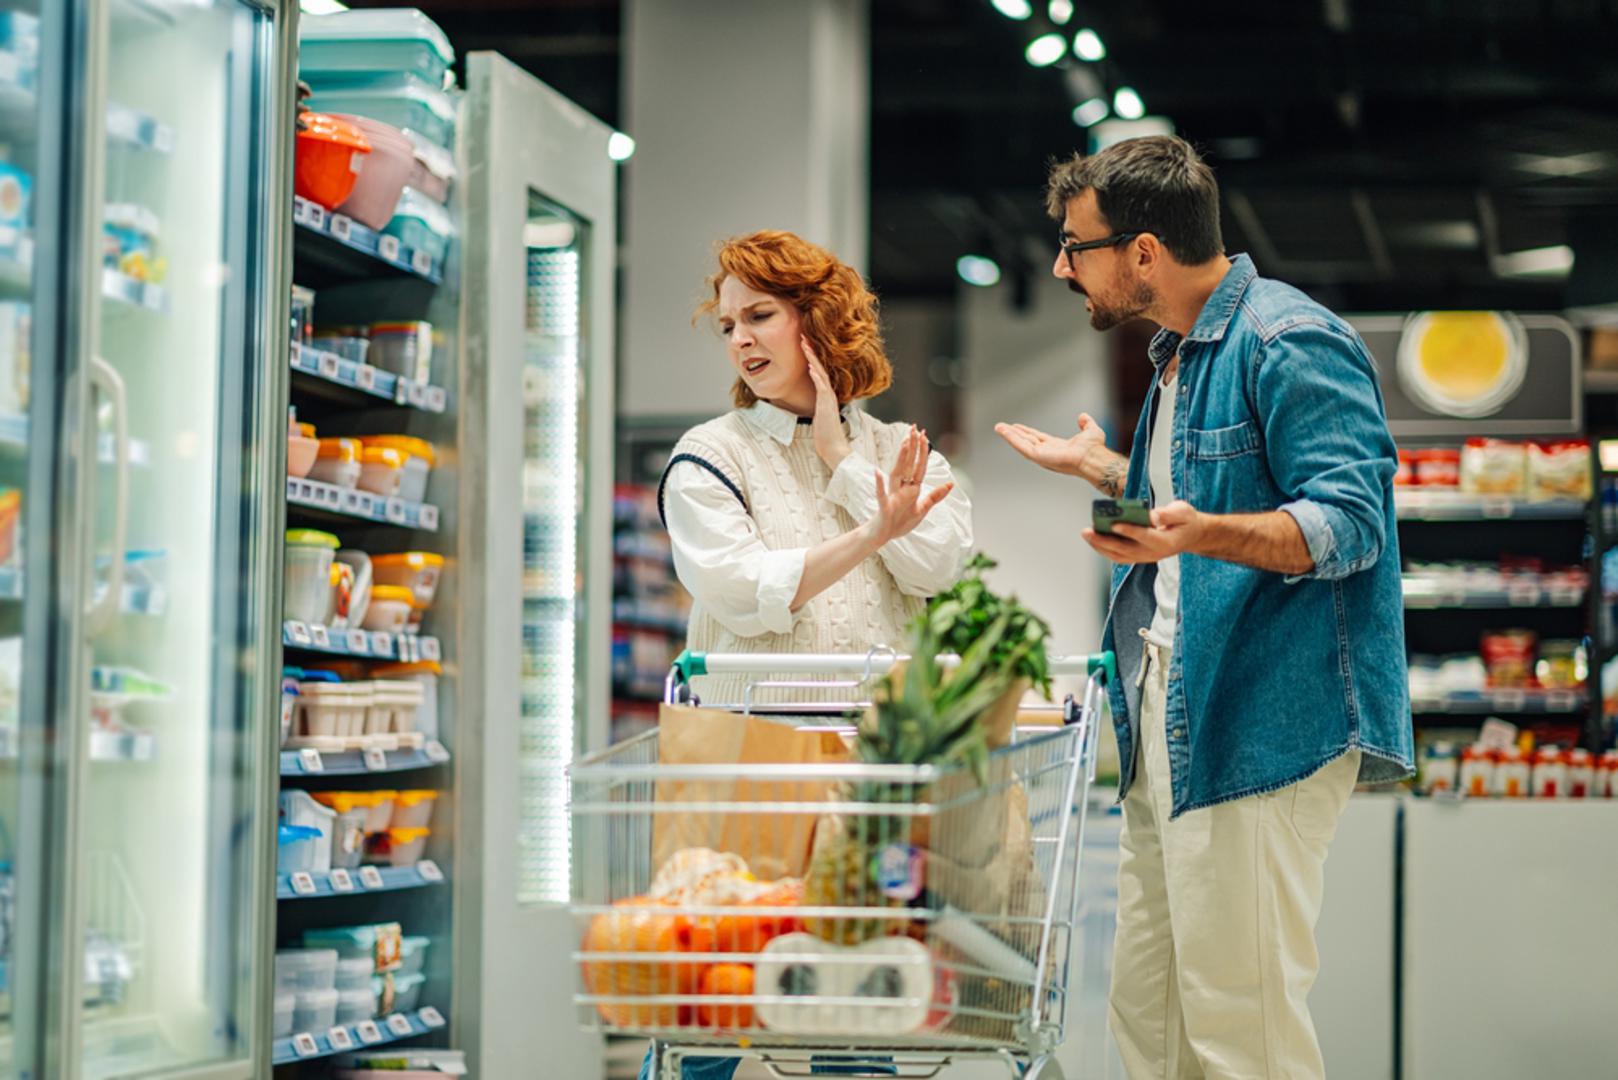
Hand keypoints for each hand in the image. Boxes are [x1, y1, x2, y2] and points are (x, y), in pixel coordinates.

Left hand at [804, 337, 851, 469]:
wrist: (834, 448)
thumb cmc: (825, 435)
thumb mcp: (819, 416)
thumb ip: (817, 406)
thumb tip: (812, 401)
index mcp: (826, 395)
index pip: (819, 371)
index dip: (812, 357)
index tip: (805, 344)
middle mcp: (829, 393)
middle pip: (820, 367)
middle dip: (811, 351)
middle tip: (803, 336)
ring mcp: (829, 398)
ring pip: (821, 372)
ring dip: (812, 358)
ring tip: (804, 344)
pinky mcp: (827, 404)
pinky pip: (821, 386)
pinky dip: (816, 375)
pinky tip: (810, 365)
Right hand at [866, 425, 950, 546]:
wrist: (883, 536)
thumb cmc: (900, 522)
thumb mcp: (922, 509)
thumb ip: (935, 496)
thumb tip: (950, 483)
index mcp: (911, 488)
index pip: (918, 466)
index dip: (922, 451)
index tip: (925, 434)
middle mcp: (901, 488)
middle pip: (908, 464)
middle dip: (912, 447)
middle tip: (914, 427)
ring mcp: (892, 496)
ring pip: (896, 473)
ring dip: (900, 459)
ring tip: (904, 443)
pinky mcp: (884, 507)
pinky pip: (881, 494)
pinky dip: (879, 484)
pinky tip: (877, 473)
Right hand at [995, 413, 1108, 476]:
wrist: (1093, 457)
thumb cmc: (1094, 450)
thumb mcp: (1091, 430)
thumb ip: (1086, 423)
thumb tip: (1083, 416)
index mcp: (1057, 447)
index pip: (1038, 438)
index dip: (1027, 432)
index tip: (1017, 427)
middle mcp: (1048, 452)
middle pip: (1026, 441)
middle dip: (1014, 434)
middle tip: (1002, 427)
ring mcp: (1042, 455)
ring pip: (1021, 444)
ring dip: (1009, 435)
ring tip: (998, 427)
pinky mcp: (1038, 457)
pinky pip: (1022, 446)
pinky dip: (1011, 439)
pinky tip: (1004, 431)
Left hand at [1081, 500, 1204, 564]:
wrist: (1191, 535)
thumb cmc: (1185, 520)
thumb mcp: (1183, 512)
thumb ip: (1169, 514)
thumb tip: (1153, 516)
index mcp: (1166, 542)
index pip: (1145, 537)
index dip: (1130, 531)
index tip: (1114, 524)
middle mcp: (1154, 553)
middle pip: (1126, 549)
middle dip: (1104, 540)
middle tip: (1087, 531)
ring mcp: (1145, 557)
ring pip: (1119, 555)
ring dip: (1101, 546)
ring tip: (1086, 534)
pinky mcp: (1139, 557)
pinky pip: (1119, 556)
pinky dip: (1105, 549)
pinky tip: (1094, 539)